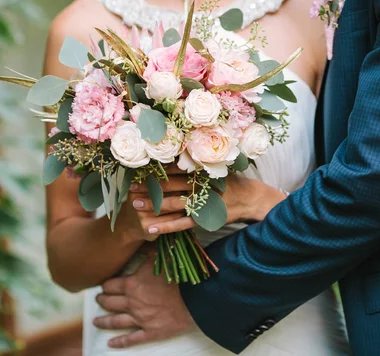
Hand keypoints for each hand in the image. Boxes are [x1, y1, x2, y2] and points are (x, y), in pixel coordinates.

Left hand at [93, 252, 195, 347]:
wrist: (195, 297)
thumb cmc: (178, 275)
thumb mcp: (162, 256)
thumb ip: (149, 248)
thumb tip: (143, 235)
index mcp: (132, 284)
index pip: (111, 285)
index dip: (105, 285)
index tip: (103, 285)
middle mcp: (131, 302)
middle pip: (110, 302)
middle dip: (102, 300)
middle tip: (99, 300)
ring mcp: (140, 319)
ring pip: (116, 321)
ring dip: (104, 321)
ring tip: (96, 322)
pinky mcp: (150, 332)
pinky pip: (131, 339)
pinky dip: (120, 342)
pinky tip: (111, 344)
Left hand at [130, 171, 286, 234]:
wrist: (249, 198)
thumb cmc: (228, 180)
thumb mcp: (215, 166)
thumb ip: (196, 162)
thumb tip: (174, 150)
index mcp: (201, 171)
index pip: (174, 169)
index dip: (155, 171)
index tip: (138, 171)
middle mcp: (199, 186)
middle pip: (169, 186)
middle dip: (148, 187)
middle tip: (130, 188)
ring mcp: (201, 203)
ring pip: (172, 205)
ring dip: (152, 205)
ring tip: (134, 206)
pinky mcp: (202, 218)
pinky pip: (180, 224)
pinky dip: (165, 227)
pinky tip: (150, 229)